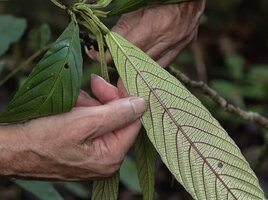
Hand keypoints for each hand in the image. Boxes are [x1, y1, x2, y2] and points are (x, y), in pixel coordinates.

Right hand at [0, 75, 145, 180]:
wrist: (13, 151)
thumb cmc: (43, 139)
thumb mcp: (84, 122)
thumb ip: (117, 113)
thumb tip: (142, 104)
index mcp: (111, 156)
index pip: (132, 122)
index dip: (127, 98)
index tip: (119, 79)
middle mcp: (106, 158)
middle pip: (118, 119)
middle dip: (105, 99)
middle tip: (93, 82)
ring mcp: (94, 154)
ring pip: (103, 119)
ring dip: (91, 104)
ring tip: (74, 101)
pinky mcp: (83, 148)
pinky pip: (91, 124)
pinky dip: (83, 112)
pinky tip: (71, 107)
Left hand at [88, 0, 205, 67]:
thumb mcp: (137, 8)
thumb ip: (122, 28)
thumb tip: (109, 44)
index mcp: (155, 26)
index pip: (125, 51)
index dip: (108, 56)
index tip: (96, 55)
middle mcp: (168, 40)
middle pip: (136, 63)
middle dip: (118, 63)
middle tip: (108, 61)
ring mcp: (178, 45)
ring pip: (150, 68)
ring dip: (133, 69)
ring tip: (122, 66)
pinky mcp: (183, 47)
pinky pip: (163, 65)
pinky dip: (150, 67)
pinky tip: (140, 65)